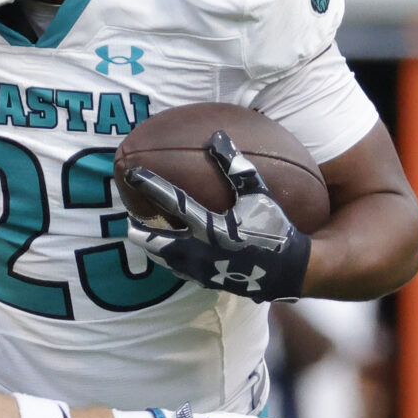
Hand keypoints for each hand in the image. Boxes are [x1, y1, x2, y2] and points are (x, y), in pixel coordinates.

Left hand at [123, 134, 310, 299]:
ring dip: (151, 246)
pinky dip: (169, 259)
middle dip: (139, 229)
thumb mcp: (258, 195)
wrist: (289, 271)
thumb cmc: (274, 228)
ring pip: (163, 258)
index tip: (132, 173)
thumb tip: (218, 136)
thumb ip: (236, 167)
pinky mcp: (205, 281)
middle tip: (128, 219)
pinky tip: (170, 252)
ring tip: (143, 233)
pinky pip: (178, 270)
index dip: (150, 185)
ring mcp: (200, 270)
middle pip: (154, 240)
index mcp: (210, 227)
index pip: (172, 201)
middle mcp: (199, 251)